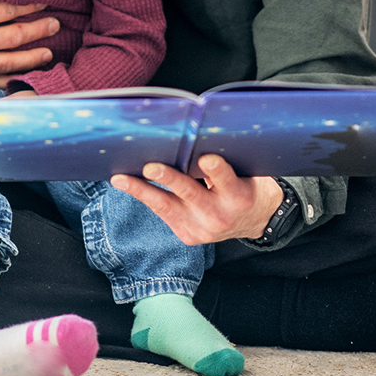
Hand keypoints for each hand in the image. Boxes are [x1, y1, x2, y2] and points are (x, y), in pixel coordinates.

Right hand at [0, 0, 60, 88]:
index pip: (7, 11)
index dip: (29, 7)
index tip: (44, 2)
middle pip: (13, 39)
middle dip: (38, 32)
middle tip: (56, 25)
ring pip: (6, 64)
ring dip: (31, 59)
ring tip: (48, 53)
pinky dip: (8, 81)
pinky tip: (23, 77)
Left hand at [109, 155, 282, 244]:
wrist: (254, 220)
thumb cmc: (245, 186)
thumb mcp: (245, 173)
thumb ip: (223, 163)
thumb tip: (192, 139)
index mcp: (239, 197)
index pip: (227, 181)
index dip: (217, 171)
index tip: (207, 159)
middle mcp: (220, 215)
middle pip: (191, 194)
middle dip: (169, 180)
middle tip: (151, 167)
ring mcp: (202, 228)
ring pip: (167, 207)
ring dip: (142, 191)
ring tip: (121, 179)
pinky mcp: (188, 235)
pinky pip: (163, 214)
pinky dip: (146, 198)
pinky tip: (128, 185)